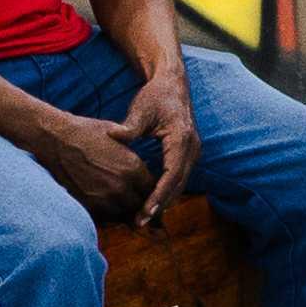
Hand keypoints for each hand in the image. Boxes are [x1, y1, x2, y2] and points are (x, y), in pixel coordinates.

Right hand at [31, 109, 157, 223]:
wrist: (55, 139)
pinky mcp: (87, 206)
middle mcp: (121, 187)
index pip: (153, 189)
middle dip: (141, 204)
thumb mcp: (118, 140)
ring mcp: (103, 199)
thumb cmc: (86, 133)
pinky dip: (108, 214)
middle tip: (139, 202)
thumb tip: (144, 169)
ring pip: (124, 215)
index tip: (151, 191)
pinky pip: (105, 218)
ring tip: (122, 204)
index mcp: (133, 168)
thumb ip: (133, 158)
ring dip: (125, 211)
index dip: (153, 191)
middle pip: (140, 206)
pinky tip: (106, 204)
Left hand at [120, 68, 201, 223]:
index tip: (145, 211)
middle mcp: (192, 147)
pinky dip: (166, 192)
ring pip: (180, 184)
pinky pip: (178, 178)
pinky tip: (151, 203)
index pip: (171, 174)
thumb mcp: (140, 109)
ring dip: (164, 201)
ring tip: (143, 218)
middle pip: (178, 184)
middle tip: (140, 222)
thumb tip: (112, 135)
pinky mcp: (187, 154)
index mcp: (182, 138)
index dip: (159, 195)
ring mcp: (193, 152)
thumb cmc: (156, 96)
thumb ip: (129, 127)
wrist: (172, 84)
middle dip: (160, 205)